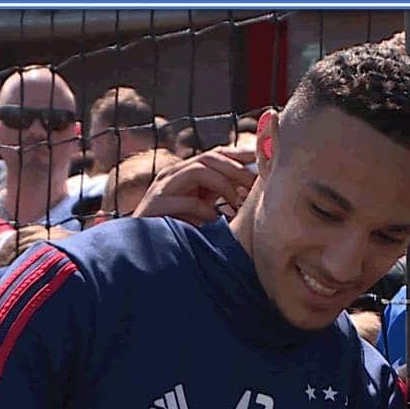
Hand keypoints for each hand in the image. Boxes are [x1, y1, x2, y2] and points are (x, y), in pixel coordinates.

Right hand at [131, 146, 257, 224]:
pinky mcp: (157, 204)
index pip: (216, 155)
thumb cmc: (181, 232)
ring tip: (238, 205)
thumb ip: (224, 195)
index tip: (264, 162)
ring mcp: (163, 187)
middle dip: (237, 170)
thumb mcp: (206, 208)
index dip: (241, 156)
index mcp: (186, 174)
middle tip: (257, 186)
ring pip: (199, 170)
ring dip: (225, 186)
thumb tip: (257, 188)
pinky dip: (206, 211)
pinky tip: (215, 224)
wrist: (145, 253)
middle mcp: (173, 175)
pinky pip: (188, 200)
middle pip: (210, 158)